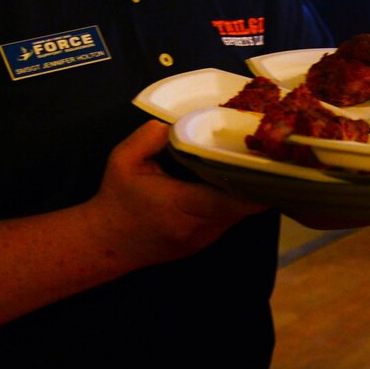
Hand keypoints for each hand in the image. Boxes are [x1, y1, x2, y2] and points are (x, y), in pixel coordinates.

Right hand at [87, 120, 267, 268]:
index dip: (254, 183)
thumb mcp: (123, 159)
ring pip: (238, 216)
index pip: (232, 200)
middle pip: (243, 207)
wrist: (105, 242)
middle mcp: (198, 227)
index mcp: (180, 205)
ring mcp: (203, 240)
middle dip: (254, 184)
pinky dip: (233, 204)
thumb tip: (178, 124)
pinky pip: (227, 222)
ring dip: (245, 194)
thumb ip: (149, 137)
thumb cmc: (116, 198)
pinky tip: (232, 185)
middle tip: (262, 158)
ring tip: (249, 168)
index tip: (264, 162)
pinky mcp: (203, 244)